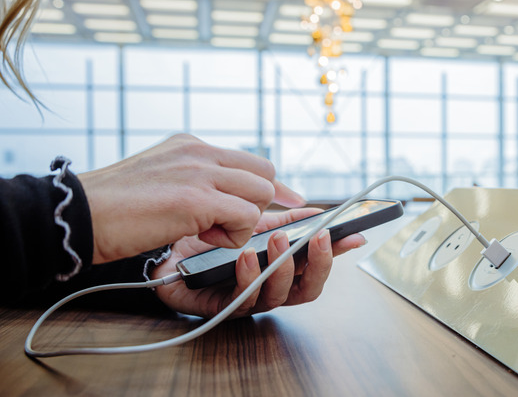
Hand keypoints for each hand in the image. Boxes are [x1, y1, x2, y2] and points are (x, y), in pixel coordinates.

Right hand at [79, 134, 304, 263]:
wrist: (76, 215)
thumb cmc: (113, 208)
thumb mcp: (160, 180)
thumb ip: (194, 181)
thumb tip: (223, 201)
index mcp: (190, 145)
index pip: (250, 159)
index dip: (273, 185)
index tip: (292, 200)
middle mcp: (199, 151)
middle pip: (264, 172)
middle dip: (261, 203)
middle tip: (240, 226)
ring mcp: (199, 171)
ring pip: (259, 193)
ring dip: (242, 221)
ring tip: (206, 233)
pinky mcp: (196, 198)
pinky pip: (245, 216)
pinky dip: (232, 236)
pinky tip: (201, 238)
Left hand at [151, 209, 366, 318]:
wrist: (164, 246)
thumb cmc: (210, 236)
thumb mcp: (252, 222)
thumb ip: (285, 220)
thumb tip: (318, 210)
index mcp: (281, 266)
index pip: (317, 264)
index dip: (337, 253)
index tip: (353, 234)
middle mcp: (269, 286)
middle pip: (307, 289)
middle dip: (318, 265)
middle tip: (320, 238)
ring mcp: (248, 299)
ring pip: (279, 296)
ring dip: (282, 267)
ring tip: (277, 240)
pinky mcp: (221, 307)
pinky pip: (242, 300)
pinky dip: (248, 276)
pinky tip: (245, 255)